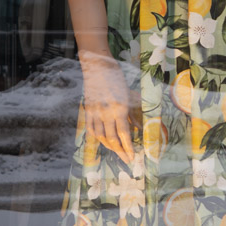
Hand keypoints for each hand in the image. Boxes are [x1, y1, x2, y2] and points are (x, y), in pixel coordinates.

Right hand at [78, 50, 139, 164]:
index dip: (128, 147)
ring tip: (117, 152)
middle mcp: (106, 112)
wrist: (97, 65)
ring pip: (100, 136)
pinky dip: (97, 137)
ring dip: (109, 147)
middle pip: (112, 139)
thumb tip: (137, 128)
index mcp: (119, 108)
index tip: (132, 157)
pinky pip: (91, 128)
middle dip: (120, 152)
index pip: (124, 134)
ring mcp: (95, 112)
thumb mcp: (129, 94)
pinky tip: (102, 141)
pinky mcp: (88, 109)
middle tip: (126, 160)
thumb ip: (132, 112)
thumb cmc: (116, 77)